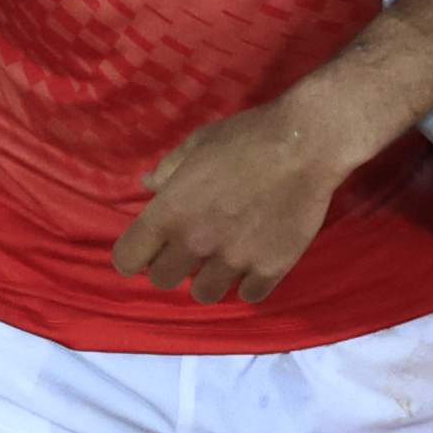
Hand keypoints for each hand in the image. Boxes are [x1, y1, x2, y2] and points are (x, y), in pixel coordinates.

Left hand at [112, 86, 379, 305]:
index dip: (135, 255)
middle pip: (163, 281)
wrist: (305, 144)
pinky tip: (255, 262)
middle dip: (171, 267)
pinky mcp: (269, 269)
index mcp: (169, 212)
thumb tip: (147, 185)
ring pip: (204, 294)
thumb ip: (168, 171)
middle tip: (190, 250)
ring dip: (210, 279)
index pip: (127, 259)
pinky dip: (249, 282)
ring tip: (224, 259)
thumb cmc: (246, 137)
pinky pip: (248, 295)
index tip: (148, 249)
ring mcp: (233, 260)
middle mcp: (194, 243)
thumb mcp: (197, 144)